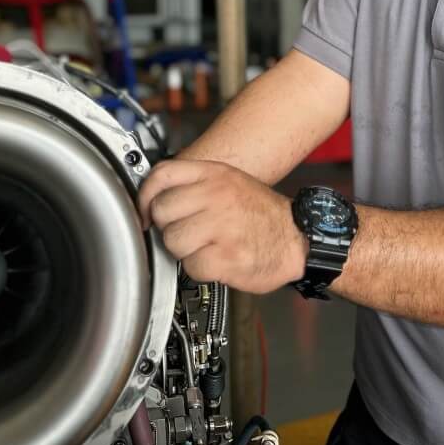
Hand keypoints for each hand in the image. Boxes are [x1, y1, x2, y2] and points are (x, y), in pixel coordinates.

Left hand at [137, 159, 307, 293]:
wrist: (298, 239)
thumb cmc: (261, 215)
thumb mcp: (229, 182)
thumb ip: (193, 185)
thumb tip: (153, 199)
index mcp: (215, 174)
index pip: (162, 175)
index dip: (145, 196)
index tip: (145, 212)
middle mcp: (217, 196)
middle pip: (161, 211)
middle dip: (168, 227)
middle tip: (187, 232)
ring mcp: (222, 226)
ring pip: (172, 241)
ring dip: (183, 251)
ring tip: (204, 247)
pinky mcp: (227, 257)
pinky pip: (191, 267)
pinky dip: (201, 270)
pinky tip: (217, 260)